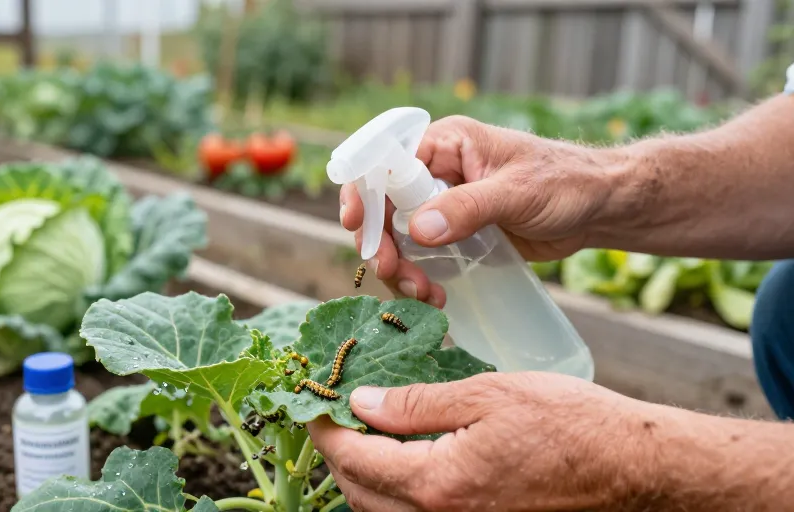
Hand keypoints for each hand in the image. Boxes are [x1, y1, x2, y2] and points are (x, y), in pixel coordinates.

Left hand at [307, 372, 669, 510]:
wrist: (635, 471)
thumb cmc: (572, 425)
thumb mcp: (488, 395)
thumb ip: (417, 403)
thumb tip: (360, 404)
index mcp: (438, 485)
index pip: (354, 462)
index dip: (326, 431)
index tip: (314, 405)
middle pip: (360, 495)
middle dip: (338, 456)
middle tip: (335, 418)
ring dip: (363, 479)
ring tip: (365, 436)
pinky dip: (395, 496)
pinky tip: (404, 463)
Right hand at [340, 116, 616, 305]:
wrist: (600, 209)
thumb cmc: (567, 184)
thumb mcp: (518, 193)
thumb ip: (468, 208)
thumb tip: (417, 230)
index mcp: (444, 144)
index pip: (384, 162)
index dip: (363, 192)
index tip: (356, 225)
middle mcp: (435, 172)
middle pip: (383, 207)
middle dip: (383, 244)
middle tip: (396, 275)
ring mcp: (442, 205)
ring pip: (397, 238)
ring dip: (400, 270)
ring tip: (425, 295)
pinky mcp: (455, 235)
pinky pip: (421, 258)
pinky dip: (420, 279)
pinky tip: (436, 298)